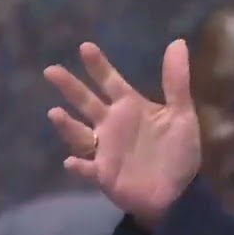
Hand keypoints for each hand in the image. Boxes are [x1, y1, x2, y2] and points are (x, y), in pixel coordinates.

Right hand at [43, 40, 200, 227]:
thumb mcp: (182, 114)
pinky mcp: (104, 174)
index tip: (85, 47)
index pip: (110, 82)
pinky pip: (88, 169)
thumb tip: (178, 42)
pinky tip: (72, 161)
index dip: (99, 66)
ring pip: (80, 134)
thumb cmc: (178, 152)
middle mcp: (112, 124)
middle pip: (86, 102)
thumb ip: (176, 81)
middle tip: (51, 70)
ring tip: (55, 113)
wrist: (178, 192)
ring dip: (67, 126)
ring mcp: (105, 149)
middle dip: (70, 87)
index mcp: (130, 107)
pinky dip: (79, 166)